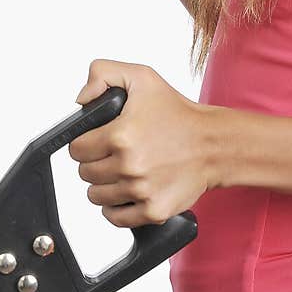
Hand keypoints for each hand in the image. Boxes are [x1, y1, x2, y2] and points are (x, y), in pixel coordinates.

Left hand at [69, 59, 214, 227]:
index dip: (85, 142)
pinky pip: (115, 217)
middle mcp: (129, 165)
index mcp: (120, 135)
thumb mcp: (142, 77)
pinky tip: (128, 190)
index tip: (98, 140)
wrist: (215, 143)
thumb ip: (102, 74)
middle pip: (85, 173)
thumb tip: (80, 99)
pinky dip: (117, 207)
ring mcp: (141, 191)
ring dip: (104, 184)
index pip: (76, 149)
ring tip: (123, 170)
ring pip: (96, 197)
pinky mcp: (153, 211)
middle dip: (95, 162)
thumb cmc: (179, 113)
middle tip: (114, 152)